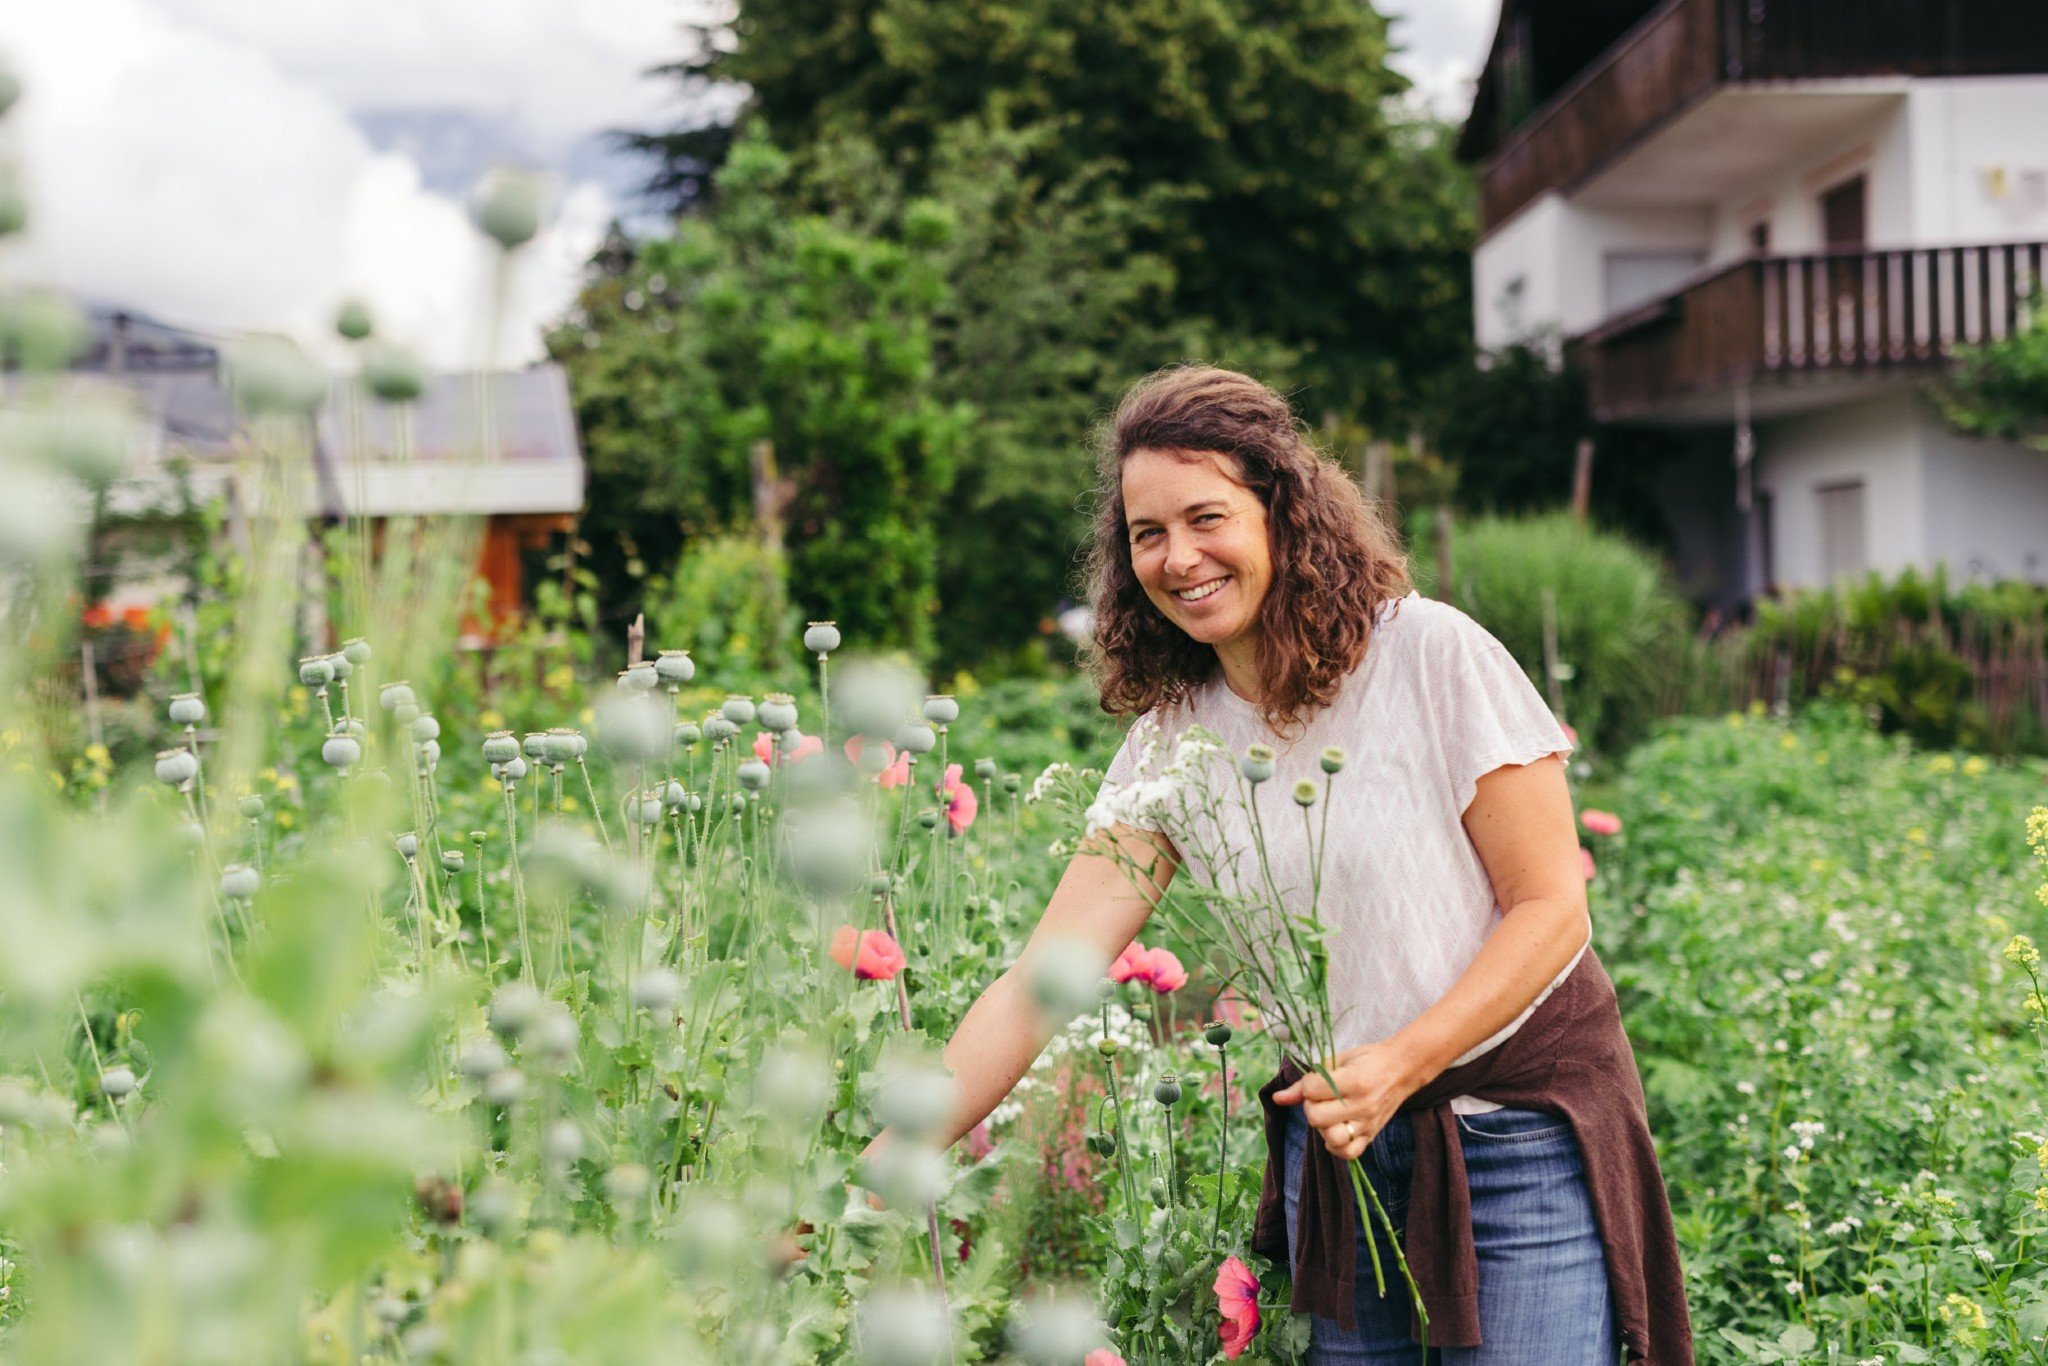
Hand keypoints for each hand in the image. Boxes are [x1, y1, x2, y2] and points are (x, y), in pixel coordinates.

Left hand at [1270, 1040, 1421, 1161]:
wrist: (1402, 1069)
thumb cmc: (1368, 1060)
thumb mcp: (1337, 1060)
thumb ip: (1306, 1081)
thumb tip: (1277, 1098)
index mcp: (1353, 1081)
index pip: (1311, 1090)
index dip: (1307, 1085)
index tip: (1316, 1081)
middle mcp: (1362, 1105)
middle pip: (1316, 1117)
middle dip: (1311, 1106)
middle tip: (1321, 1098)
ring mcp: (1368, 1124)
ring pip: (1330, 1138)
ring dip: (1322, 1127)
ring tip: (1328, 1114)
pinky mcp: (1371, 1136)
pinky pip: (1347, 1153)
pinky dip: (1335, 1145)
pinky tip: (1335, 1129)